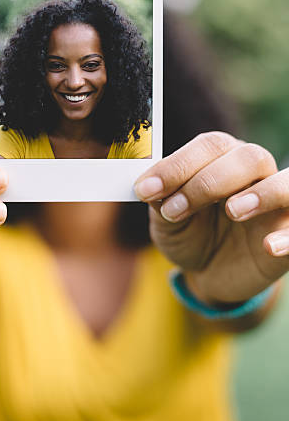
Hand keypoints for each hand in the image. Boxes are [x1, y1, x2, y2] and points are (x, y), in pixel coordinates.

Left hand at [134, 132, 288, 304]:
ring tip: (233, 211)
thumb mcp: (168, 223)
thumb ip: (162, 204)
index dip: (177, 165)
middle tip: (174, 210)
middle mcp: (256, 174)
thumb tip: (150, 189)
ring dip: (264, 192)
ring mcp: (278, 205)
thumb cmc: (192, 236)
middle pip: (248, 157)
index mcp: (222, 159)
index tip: (146, 190)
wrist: (209, 275)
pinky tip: (269, 246)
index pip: (209, 146)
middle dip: (206, 182)